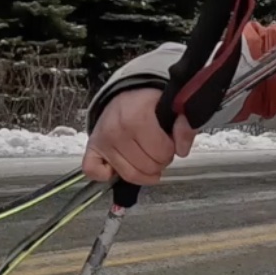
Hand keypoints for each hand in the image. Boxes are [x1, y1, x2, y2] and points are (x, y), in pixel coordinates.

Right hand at [82, 88, 196, 185]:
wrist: (124, 99)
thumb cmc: (148, 106)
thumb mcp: (172, 109)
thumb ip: (185, 126)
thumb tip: (182, 149)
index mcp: (137, 116)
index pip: (161, 152)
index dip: (170, 151)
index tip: (169, 143)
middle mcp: (116, 130)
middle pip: (147, 167)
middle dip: (158, 163)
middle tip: (157, 151)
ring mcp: (102, 141)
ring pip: (129, 175)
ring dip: (142, 172)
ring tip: (145, 158)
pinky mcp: (91, 149)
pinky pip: (96, 173)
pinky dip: (108, 175)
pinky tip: (119, 165)